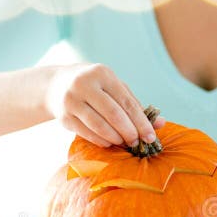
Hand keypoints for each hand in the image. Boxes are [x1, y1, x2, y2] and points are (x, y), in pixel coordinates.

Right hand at [46, 63, 165, 147]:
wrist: (56, 86)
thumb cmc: (94, 87)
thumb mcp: (113, 88)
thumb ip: (135, 104)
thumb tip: (161, 123)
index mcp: (102, 73)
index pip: (126, 101)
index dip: (141, 121)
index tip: (151, 136)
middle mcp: (84, 84)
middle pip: (113, 114)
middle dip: (129, 131)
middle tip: (137, 142)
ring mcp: (71, 100)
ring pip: (99, 125)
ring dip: (115, 138)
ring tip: (124, 142)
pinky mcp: (64, 117)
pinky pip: (86, 133)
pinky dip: (101, 140)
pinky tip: (110, 143)